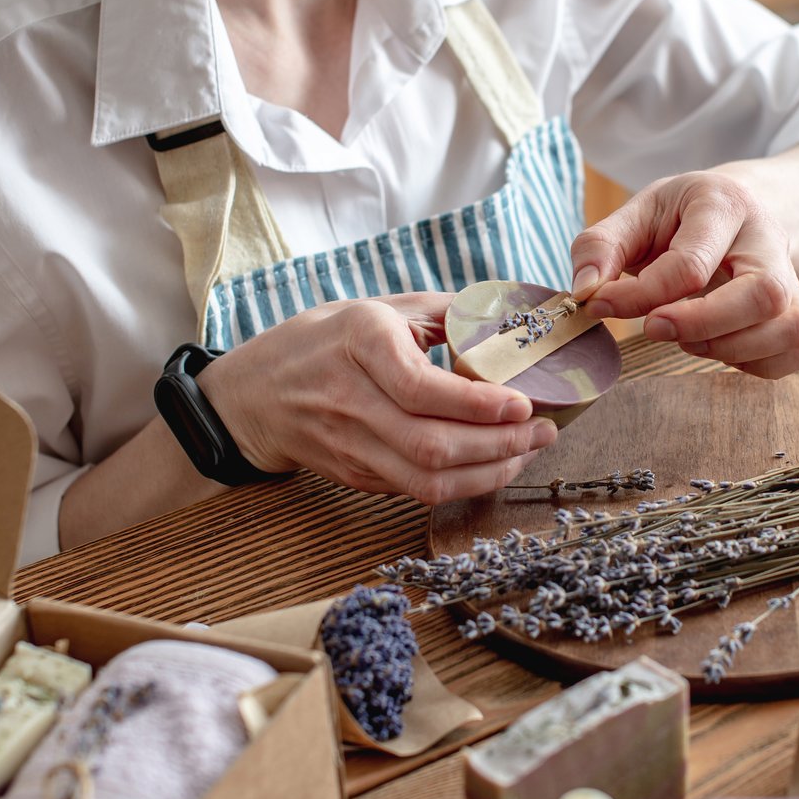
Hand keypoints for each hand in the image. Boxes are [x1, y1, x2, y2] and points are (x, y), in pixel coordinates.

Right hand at [200, 293, 558, 502]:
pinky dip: (464, 483)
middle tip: (544, 430)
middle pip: (432, 444)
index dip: (478, 404)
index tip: (524, 402)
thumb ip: (445, 312)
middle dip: (500, 445)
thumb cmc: (326, 341)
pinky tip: (494, 464)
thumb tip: (516, 321)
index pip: (421, 388)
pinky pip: (416, 490)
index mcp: (359, 343)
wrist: (254, 395)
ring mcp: (350, 445)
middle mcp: (350, 399)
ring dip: (489, 472)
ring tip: (527, 451)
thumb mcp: (379, 308)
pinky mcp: (355, 475)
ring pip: (428, 479)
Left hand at [570, 172, 798, 378]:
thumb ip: (600, 247)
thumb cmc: (678, 219)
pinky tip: (724, 347)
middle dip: (702, 326)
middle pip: (763, 294)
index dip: (642, 296)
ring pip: (790, 326)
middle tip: (654, 329)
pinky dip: (761, 364)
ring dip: (730, 348)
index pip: (691, 264)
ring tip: (689, 336)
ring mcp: (795, 276)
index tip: (602, 306)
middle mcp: (769, 238)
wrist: (733, 211)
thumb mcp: (635, 215)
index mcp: (723, 204)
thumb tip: (585, 292)